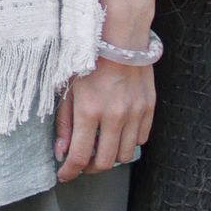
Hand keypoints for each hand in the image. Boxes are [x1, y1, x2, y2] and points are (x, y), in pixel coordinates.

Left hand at [54, 55, 157, 175]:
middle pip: (106, 162)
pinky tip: (117, 133)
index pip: (80, 157)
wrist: (120, 35)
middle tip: (82, 162)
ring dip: (111, 156)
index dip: (70, 172)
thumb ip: (65, 123)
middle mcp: (114, 116)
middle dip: (90, 167)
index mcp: (89, 110)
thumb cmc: (88, 58)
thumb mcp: (67, 88)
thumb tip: (62, 151)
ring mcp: (135, 113)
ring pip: (125, 155)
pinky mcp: (149, 108)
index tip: (64, 175)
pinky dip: (128, 142)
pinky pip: (141, 139)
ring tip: (100, 146)